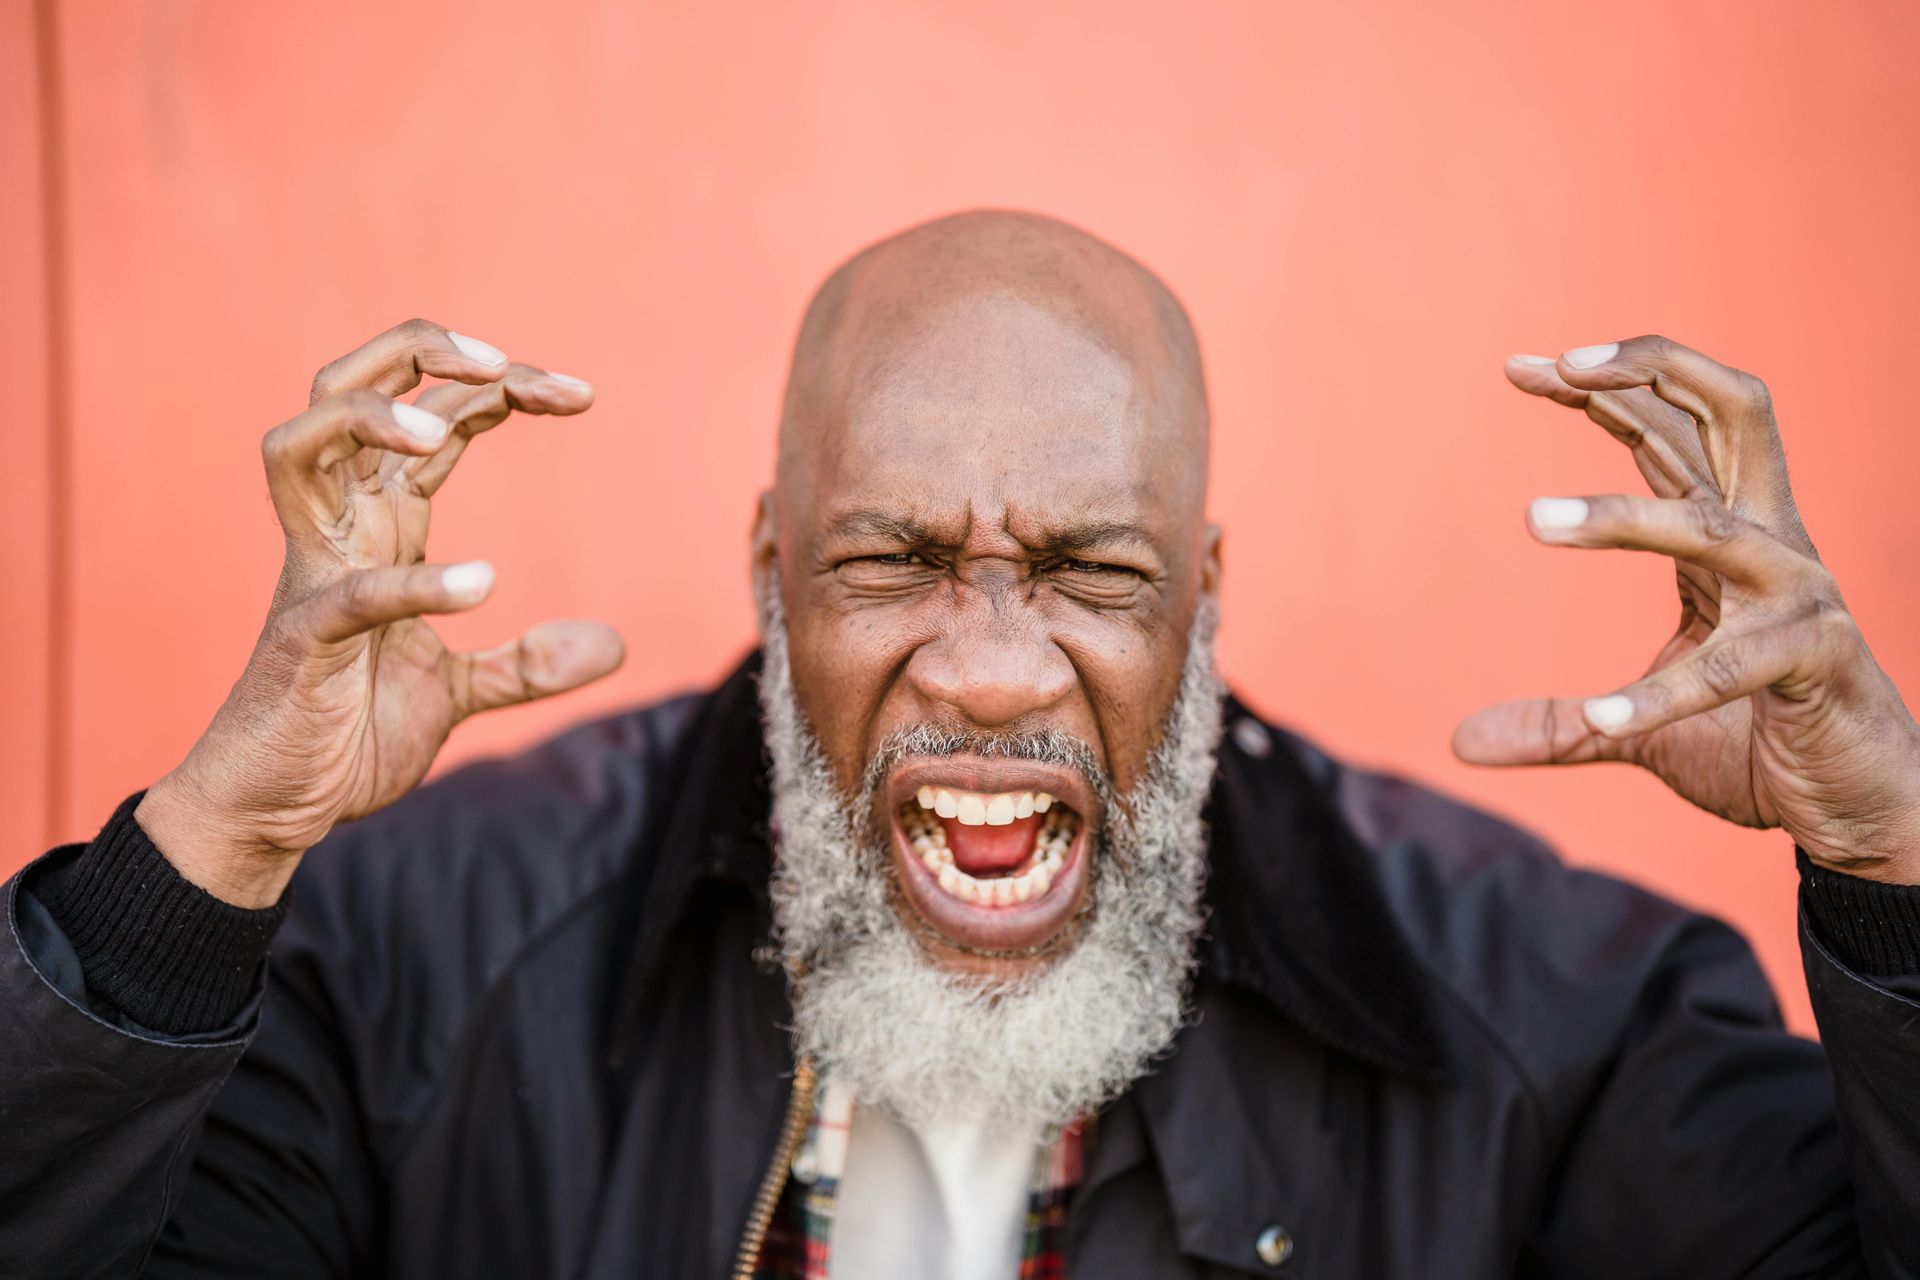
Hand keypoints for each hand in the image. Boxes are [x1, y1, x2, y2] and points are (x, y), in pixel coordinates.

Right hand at [135, 320, 623, 905]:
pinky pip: (347, 591)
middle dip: (422, 352)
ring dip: (371, 416)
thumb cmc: (348, 733)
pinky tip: (480, 585)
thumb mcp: (458, 693)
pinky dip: (411, 583)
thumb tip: (612, 644)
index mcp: (381, 523)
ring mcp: (312, 574)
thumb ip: (528, 665)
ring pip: (300, 442)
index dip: (503, 384)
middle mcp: (340, 527)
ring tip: (446, 428)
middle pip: (350, 385)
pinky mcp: (300, 638)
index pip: (436, 415)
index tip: (583, 394)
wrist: (281, 810)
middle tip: (505, 367)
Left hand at [1453, 335, 1919, 882]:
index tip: (1518, 367)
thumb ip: (1554, 726)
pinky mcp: (1815, 657)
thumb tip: (1460, 742)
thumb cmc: (1757, 744)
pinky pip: (1730, 666)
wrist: (1853, 807)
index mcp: (1729, 533)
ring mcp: (1798, 594)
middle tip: (1559, 364)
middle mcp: (1770, 542)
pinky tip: (1600, 717)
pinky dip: (1660, 693)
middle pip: (1730, 412)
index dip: (1599, 388)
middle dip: (1648, 372)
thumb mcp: (1632, 730)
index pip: (1668, 430)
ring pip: (1709, 526)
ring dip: (1619, 519)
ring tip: (1531, 518)